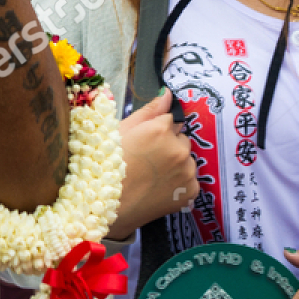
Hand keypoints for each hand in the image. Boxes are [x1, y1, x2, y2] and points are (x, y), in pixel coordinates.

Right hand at [107, 90, 197, 239]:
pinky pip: (190, 180)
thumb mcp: (122, 130)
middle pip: (181, 139)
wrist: (108, 205)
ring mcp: (187, 172)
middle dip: (168, 145)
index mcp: (161, 129)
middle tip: (146, 159)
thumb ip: (149, 110)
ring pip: (187, 160)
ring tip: (151, 175)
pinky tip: (159, 187)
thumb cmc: (107, 163)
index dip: (156, 129)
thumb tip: (168, 94)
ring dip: (175, 164)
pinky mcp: (191, 192)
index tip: (144, 141)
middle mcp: (179, 149)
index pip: (170, 119)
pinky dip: (179, 182)